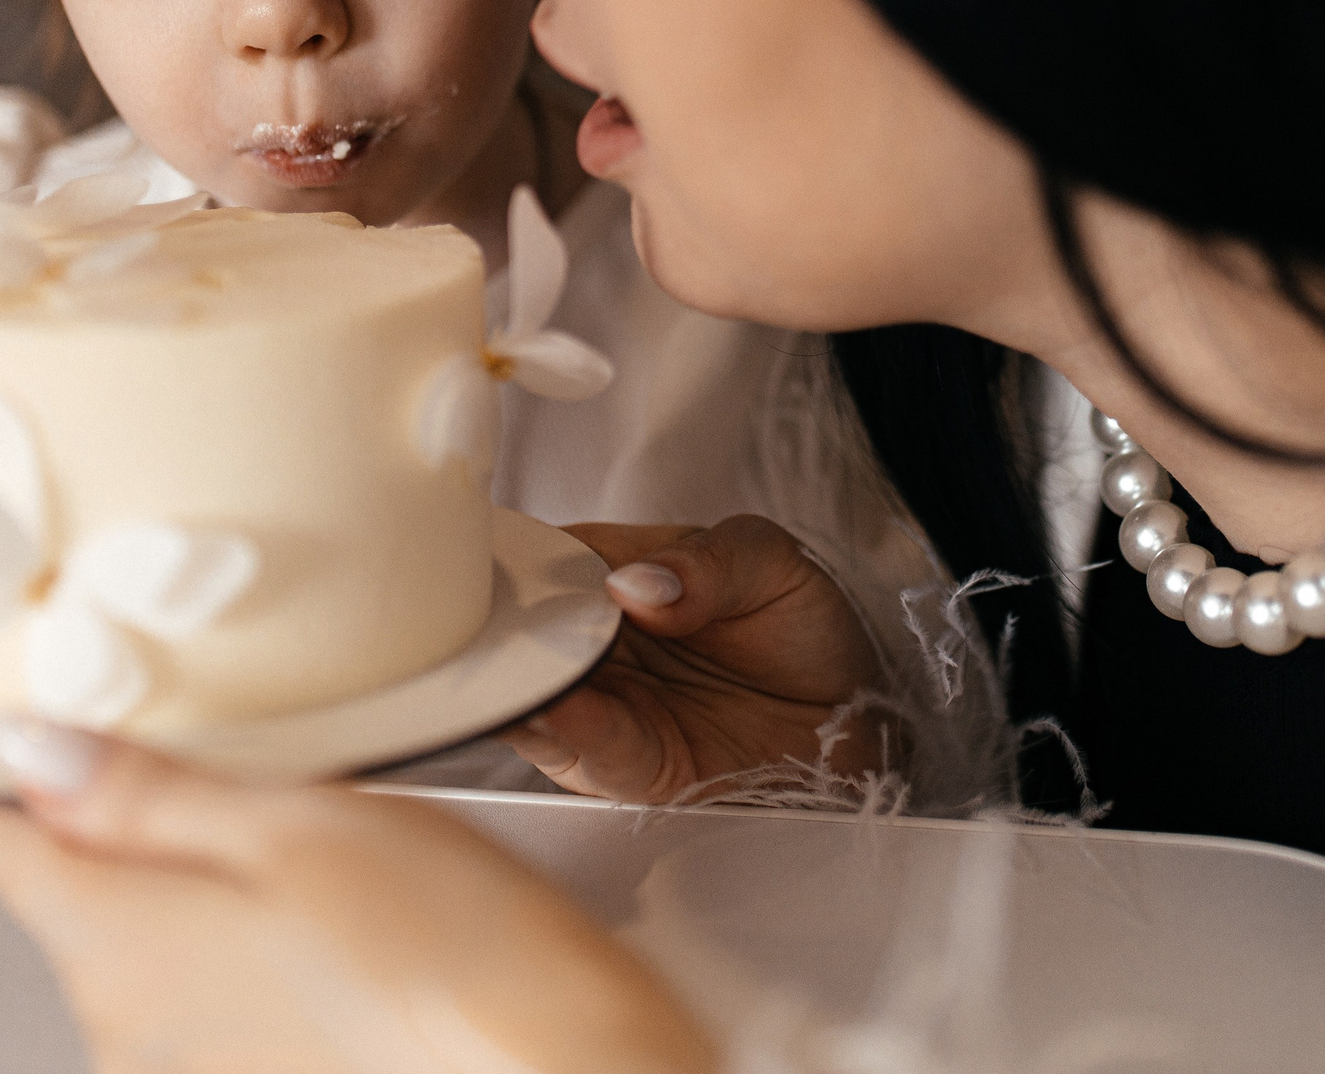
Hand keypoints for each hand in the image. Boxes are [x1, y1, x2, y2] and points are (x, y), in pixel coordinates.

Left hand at [0, 727, 714, 1073]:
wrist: (557, 1063)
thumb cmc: (449, 950)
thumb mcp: (297, 819)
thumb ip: (145, 792)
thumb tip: (31, 750)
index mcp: (117, 946)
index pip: (2, 836)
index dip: (38, 757)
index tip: (98, 707)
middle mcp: (127, 1029)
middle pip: (78, 891)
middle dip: (138, 819)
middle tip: (250, 764)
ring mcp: (185, 1071)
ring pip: (149, 943)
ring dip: (201, 885)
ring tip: (314, 842)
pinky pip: (209, 998)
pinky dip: (248, 947)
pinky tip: (335, 921)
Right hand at [502, 514, 890, 802]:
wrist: (851, 711)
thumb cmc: (799, 627)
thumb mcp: (767, 562)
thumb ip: (708, 563)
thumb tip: (639, 584)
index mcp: (605, 573)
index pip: (532, 559)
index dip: (498, 559)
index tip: (473, 558)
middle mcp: (587, 645)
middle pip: (514, 635)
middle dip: (490, 630)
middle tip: (475, 618)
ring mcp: (600, 707)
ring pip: (533, 696)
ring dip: (515, 686)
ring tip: (514, 666)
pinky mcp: (629, 766)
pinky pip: (588, 747)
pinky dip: (568, 730)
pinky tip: (557, 707)